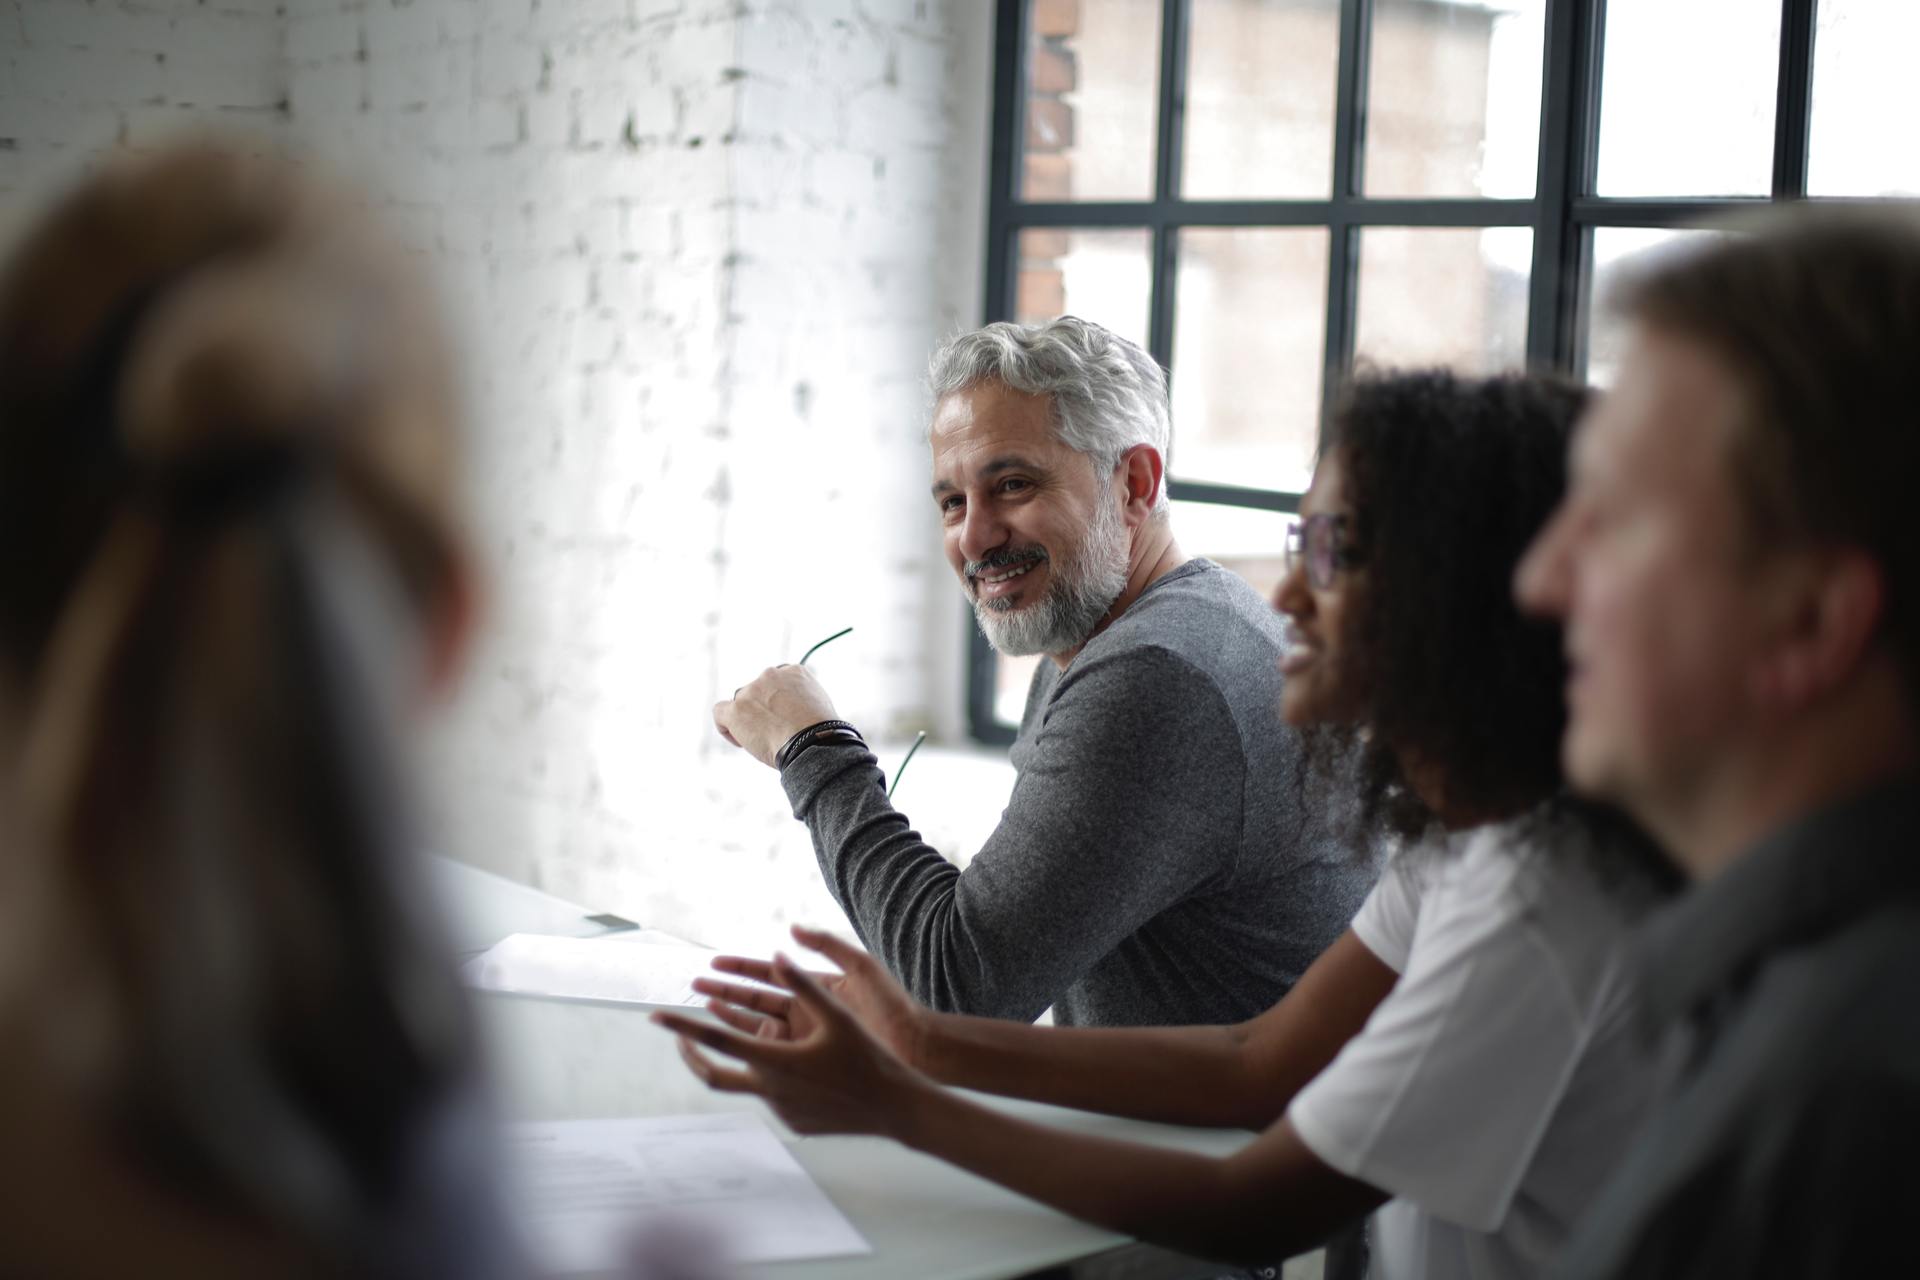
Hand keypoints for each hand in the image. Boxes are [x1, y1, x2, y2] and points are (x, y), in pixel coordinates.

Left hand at [653, 952, 929, 1137]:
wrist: (895, 1108)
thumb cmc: (868, 1058)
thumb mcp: (837, 1016)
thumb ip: (804, 985)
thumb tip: (779, 955)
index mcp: (774, 1061)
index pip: (715, 1040)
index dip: (682, 1026)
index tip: (655, 1016)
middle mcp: (770, 1090)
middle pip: (712, 1073)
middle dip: (691, 1053)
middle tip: (678, 1035)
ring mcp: (780, 1110)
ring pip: (747, 1081)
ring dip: (743, 1058)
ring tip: (756, 1034)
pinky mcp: (794, 1122)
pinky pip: (771, 1095)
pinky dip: (771, 1076)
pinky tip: (800, 1064)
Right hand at [692, 925, 932, 1068]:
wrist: (917, 1046)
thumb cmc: (893, 1006)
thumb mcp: (861, 967)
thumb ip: (827, 945)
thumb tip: (792, 928)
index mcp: (818, 986)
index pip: (770, 973)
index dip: (740, 967)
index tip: (713, 962)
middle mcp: (809, 1010)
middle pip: (757, 999)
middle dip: (725, 991)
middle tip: (694, 987)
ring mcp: (809, 1037)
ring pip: (760, 1026)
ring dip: (731, 1017)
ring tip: (704, 1009)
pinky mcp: (813, 1060)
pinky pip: (775, 1052)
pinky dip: (752, 1047)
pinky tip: (731, 1045)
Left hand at [712, 665, 840, 766]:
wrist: (811, 743)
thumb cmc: (819, 733)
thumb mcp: (819, 706)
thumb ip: (802, 700)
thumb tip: (792, 712)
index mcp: (794, 671)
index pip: (777, 682)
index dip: (777, 701)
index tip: (784, 717)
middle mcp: (771, 675)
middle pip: (758, 691)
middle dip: (762, 709)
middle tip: (775, 732)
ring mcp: (751, 691)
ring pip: (741, 704)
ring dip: (747, 720)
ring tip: (764, 741)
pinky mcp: (736, 709)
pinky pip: (720, 712)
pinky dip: (726, 727)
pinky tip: (740, 742)